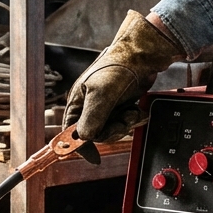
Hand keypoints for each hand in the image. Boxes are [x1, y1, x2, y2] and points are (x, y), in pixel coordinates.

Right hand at [63, 11, 183, 141]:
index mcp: (77, 102)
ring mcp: (106, 106)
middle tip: (122, 121)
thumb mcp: (100, 94)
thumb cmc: (117, 67)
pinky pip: (125, 122)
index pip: (71, 132)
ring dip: (125, 124)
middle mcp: (90, 106)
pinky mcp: (120, 105)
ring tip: (131, 111)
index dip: (80, 145)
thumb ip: (91, 119)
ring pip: (113, 130)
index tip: (93, 157)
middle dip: (112, 130)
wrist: (142, 55)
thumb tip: (84, 138)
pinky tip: (137, 110)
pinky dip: (133, 119)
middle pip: (96, 135)